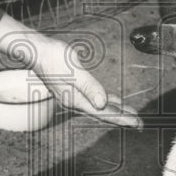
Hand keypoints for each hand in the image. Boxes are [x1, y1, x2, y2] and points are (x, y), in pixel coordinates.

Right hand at [0, 17, 141, 128]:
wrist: (36, 51)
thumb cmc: (54, 58)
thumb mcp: (74, 72)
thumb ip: (89, 87)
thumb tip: (103, 104)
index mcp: (77, 100)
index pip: (104, 113)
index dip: (122, 118)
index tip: (137, 124)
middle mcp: (76, 101)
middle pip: (103, 113)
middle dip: (122, 118)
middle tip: (139, 124)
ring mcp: (74, 95)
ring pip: (100, 106)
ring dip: (115, 111)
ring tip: (130, 115)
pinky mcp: (74, 88)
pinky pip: (94, 98)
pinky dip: (106, 101)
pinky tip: (112, 100)